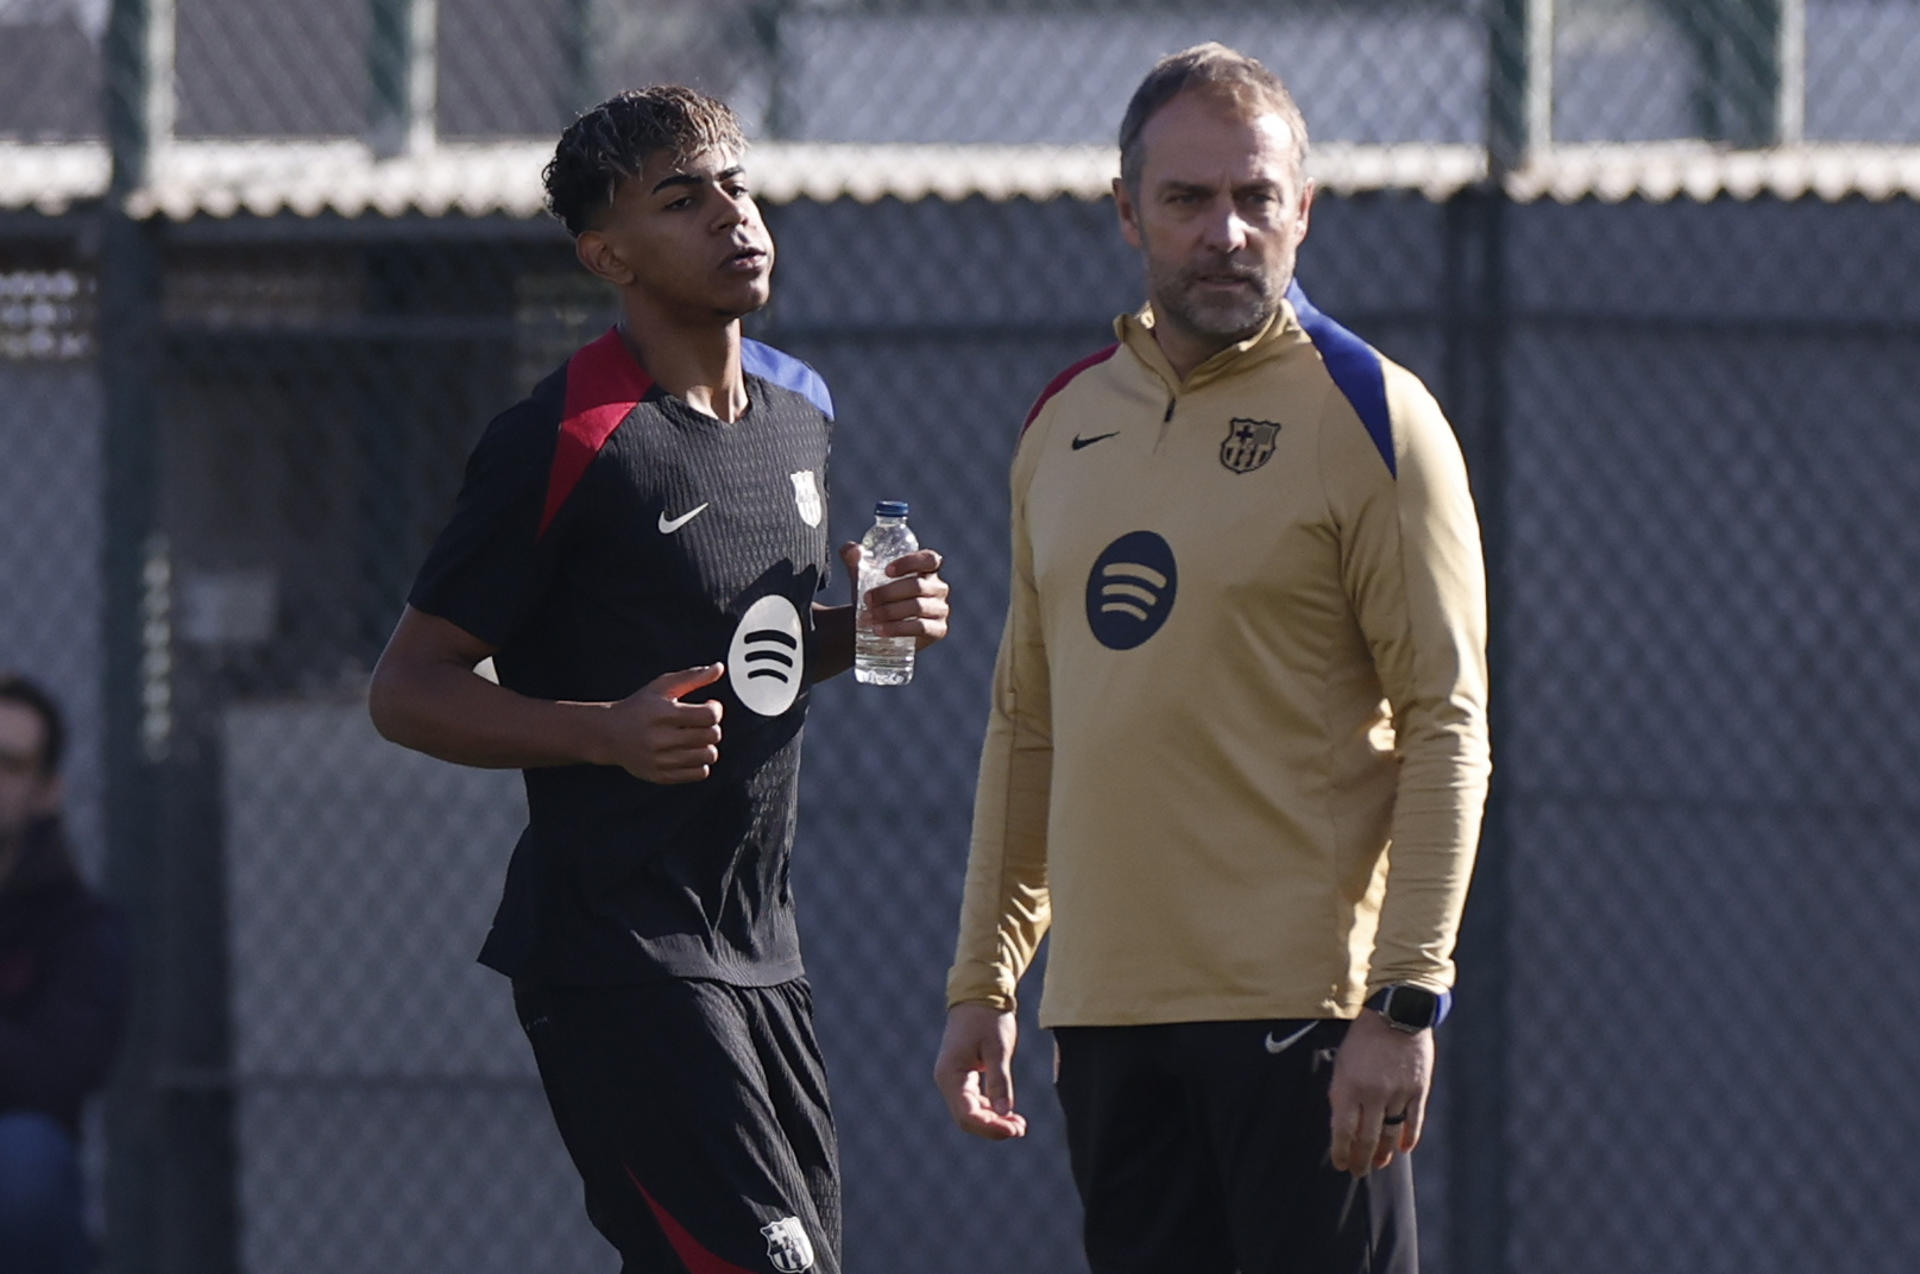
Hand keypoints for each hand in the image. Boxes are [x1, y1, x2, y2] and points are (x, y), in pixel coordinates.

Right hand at [602, 664, 724, 783]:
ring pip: (708, 756)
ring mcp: (660, 760)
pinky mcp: (660, 776)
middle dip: (712, 727)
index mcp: (663, 714)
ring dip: (707, 745)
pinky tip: (689, 752)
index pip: (708, 716)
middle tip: (701, 723)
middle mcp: (660, 738)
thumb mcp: (662, 687)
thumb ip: (692, 677)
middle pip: (711, 736)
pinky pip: (699, 773)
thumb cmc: (639, 708)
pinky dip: (700, 762)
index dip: (716, 709)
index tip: (709, 706)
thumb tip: (718, 668)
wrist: (608, 734)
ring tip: (695, 738)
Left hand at [841, 543, 950, 649]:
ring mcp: (940, 610)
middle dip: (888, 592)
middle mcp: (938, 588)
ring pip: (918, 607)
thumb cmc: (878, 598)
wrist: (880, 630)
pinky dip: (897, 628)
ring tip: (867, 617)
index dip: (910, 563)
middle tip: (866, 599)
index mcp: (927, 570)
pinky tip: (879, 630)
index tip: (886, 571)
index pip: (928, 559)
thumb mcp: (865, 578)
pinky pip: (920, 628)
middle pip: (917, 586)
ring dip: (890, 611)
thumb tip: (852, 550)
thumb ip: (855, 560)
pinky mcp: (938, 631)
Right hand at [933, 1003, 1027, 1139]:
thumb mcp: (998, 1049)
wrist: (980, 994)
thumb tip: (1005, 1113)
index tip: (1016, 1129)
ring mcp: (953, 1078)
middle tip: (1021, 1129)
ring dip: (993, 1121)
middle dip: (993, 1128)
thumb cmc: (989, 1018)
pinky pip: (973, 1101)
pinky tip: (1009, 1113)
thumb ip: (1000, 1082)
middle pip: (967, 1118)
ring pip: (970, 1112)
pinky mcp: (962, 1075)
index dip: (991, 1128)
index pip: (967, 1115)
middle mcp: (947, 1080)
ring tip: (1019, 1124)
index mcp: (951, 1074)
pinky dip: (990, 1110)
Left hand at [1327, 1010, 1432, 1177]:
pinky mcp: (1418, 1090)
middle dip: (1361, 1160)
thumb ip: (1342, 1094)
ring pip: (1390, 1134)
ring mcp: (1398, 1093)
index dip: (1341, 1152)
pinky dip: (1408, 1138)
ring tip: (1379, 1165)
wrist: (1396, 1013)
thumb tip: (1342, 1126)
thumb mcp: (1343, 1063)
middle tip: (1359, 1172)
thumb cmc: (1363, 1039)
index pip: (1342, 1130)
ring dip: (1384, 1154)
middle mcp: (1372, 1094)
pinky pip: (1413, 1122)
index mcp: (1348, 1086)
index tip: (1341, 1165)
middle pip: (1367, 1138)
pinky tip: (1403, 1150)